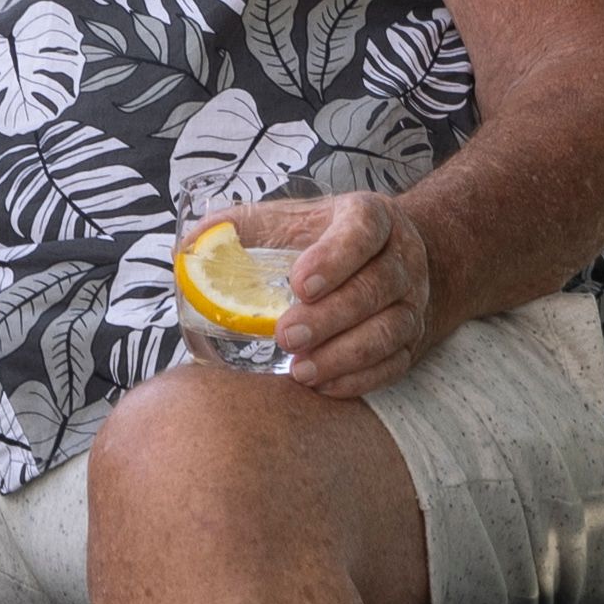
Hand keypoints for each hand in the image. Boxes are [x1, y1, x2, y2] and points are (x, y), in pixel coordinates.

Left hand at [244, 188, 446, 397]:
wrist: (389, 260)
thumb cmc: (325, 241)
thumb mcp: (290, 220)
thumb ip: (243, 228)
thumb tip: (192, 246)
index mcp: (370, 218)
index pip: (362, 231)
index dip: (334, 258)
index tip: (298, 284)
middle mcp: (400, 258)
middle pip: (377, 287)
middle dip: (330, 316)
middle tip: (285, 335)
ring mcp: (411, 301)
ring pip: (390, 330)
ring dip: (345, 355)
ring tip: (301, 370)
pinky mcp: (412, 340)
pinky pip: (394, 363)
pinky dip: (360, 379)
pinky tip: (322, 385)